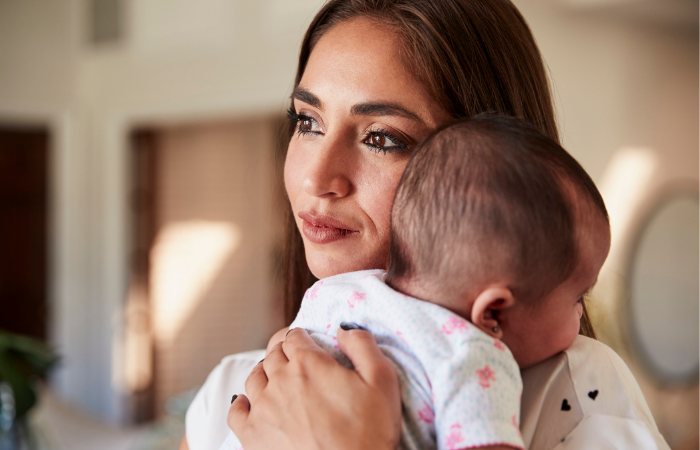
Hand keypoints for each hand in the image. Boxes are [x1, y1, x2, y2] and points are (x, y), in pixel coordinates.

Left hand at [228, 327, 400, 449]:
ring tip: (277, 379)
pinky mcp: (252, 436)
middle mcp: (280, 381)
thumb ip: (363, 346)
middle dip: (284, 351)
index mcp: (308, 364)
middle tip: (293, 357)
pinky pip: (236, 412)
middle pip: (273, 354)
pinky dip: (242, 403)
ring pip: (254, 378)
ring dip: (265, 373)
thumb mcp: (382, 381)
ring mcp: (263, 409)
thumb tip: (344, 329)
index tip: (306, 341)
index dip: (301, 336)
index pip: (294, 336)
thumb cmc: (369, 434)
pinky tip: (252, 405)